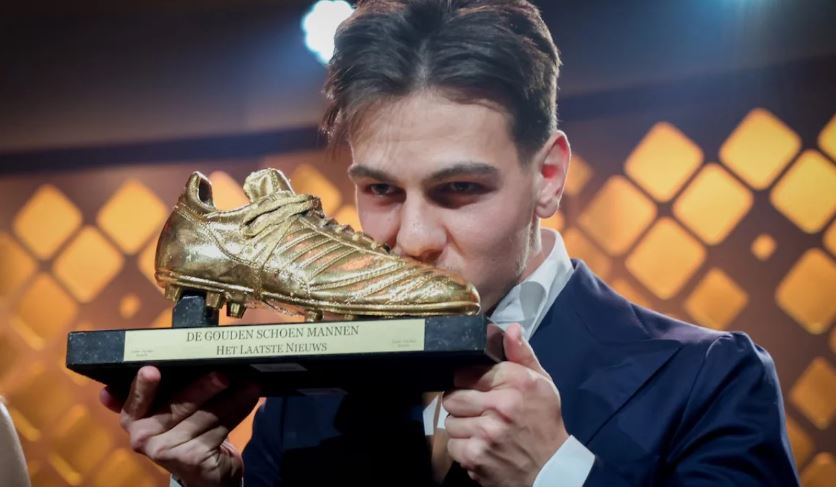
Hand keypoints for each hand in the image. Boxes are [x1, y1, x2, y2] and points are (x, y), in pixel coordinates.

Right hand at [99, 366, 260, 486]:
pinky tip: (249, 399)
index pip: (135, 399)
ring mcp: (166, 450)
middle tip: (224, 374)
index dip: (143, 386)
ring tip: (249, 384)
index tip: (151, 370)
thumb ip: (168, 389)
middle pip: (178, 404)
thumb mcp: (173, 411)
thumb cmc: (188, 432)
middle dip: (204, 387)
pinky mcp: (192, 458)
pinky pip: (220, 427)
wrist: (205, 472)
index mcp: (133, 418)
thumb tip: (180, 359)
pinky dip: (238, 410)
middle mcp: (142, 437)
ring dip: (232, 397)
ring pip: (205, 414)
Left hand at [442, 323, 568, 486]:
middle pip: (452, 396)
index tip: (476, 388)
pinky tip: (480, 446)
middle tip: (476, 410)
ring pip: (450, 422)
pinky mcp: (476, 456)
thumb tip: (512, 328)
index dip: (468, 380)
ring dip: (462, 427)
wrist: (551, 469)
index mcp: (516, 382)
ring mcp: (486, 432)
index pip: (467, 370)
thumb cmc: (544, 422)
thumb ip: (522, 355)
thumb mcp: (541, 383)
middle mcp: (500, 405)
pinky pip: (452, 445)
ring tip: (480, 430)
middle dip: (461, 403)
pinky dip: (463, 448)